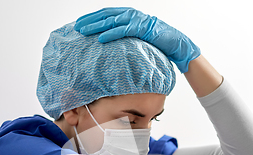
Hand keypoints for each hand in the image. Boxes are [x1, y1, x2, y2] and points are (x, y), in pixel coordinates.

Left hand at [74, 7, 200, 72]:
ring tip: (83, 32)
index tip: (79, 23)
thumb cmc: (157, 42)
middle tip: (76, 27)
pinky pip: (123, 30)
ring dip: (96, 26)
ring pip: (111, 21)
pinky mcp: (142, 28)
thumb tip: (110, 44)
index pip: (106, 14)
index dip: (92, 17)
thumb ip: (125, 36)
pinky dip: (111, 34)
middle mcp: (131, 14)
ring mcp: (136, 20)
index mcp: (129, 15)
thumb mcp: (137, 38)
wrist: (176, 43)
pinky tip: (101, 39)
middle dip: (90, 20)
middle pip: (105, 15)